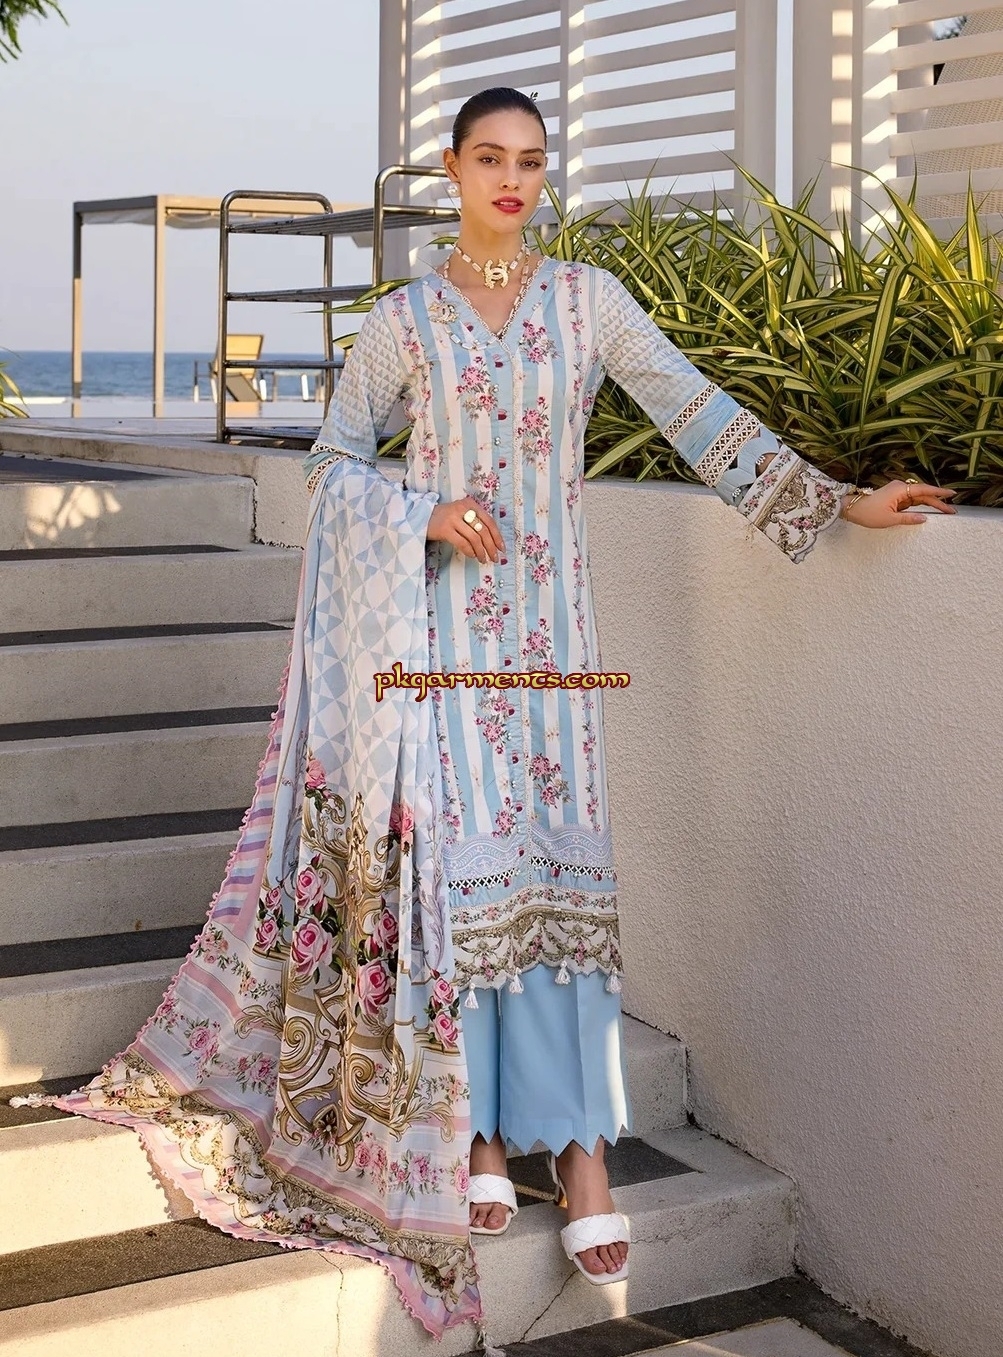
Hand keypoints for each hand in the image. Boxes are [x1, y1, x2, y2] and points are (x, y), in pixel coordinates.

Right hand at [427, 496, 503, 562]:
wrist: (422, 517)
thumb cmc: (446, 518)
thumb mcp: (462, 514)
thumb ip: (476, 522)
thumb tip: (493, 541)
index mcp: (471, 504)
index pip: (489, 521)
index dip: (497, 536)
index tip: (502, 548)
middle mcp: (463, 509)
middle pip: (483, 530)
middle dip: (491, 546)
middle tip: (494, 558)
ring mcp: (453, 518)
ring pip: (474, 538)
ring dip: (481, 551)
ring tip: (483, 559)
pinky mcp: (445, 529)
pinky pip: (462, 543)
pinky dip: (469, 551)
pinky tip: (472, 556)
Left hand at [841, 480, 956, 527]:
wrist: (851, 509)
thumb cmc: (867, 513)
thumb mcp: (889, 519)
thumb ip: (909, 518)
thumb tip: (924, 518)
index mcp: (900, 490)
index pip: (925, 490)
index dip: (939, 492)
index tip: (952, 494)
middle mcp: (900, 488)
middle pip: (923, 494)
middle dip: (938, 502)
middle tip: (951, 511)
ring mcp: (897, 492)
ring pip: (918, 498)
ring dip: (930, 504)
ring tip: (944, 511)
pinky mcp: (894, 497)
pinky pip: (910, 501)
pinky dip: (919, 506)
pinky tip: (927, 511)